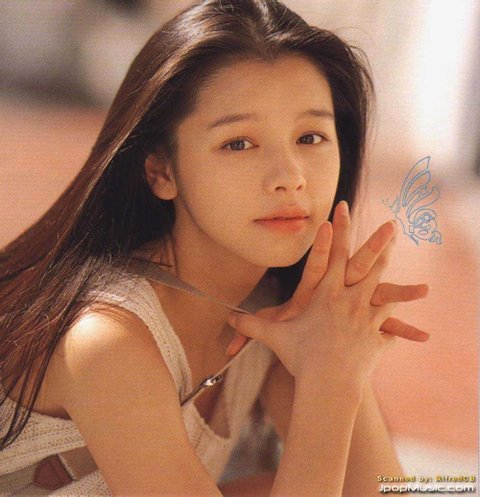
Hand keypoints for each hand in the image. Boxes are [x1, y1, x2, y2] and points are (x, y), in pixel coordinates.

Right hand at [226, 209, 428, 355]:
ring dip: (396, 278)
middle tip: (390, 225)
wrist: (329, 384)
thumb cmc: (301, 358)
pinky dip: (394, 329)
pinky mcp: (377, 339)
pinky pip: (389, 330)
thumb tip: (229, 319)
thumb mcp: (275, 338)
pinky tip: (403, 332)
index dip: (337, 232)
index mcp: (325, 296)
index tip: (341, 210)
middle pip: (368, 266)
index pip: (332, 256)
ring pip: (385, 290)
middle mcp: (350, 301)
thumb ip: (252, 325)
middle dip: (378, 243)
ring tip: (408, 267)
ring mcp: (367, 319)